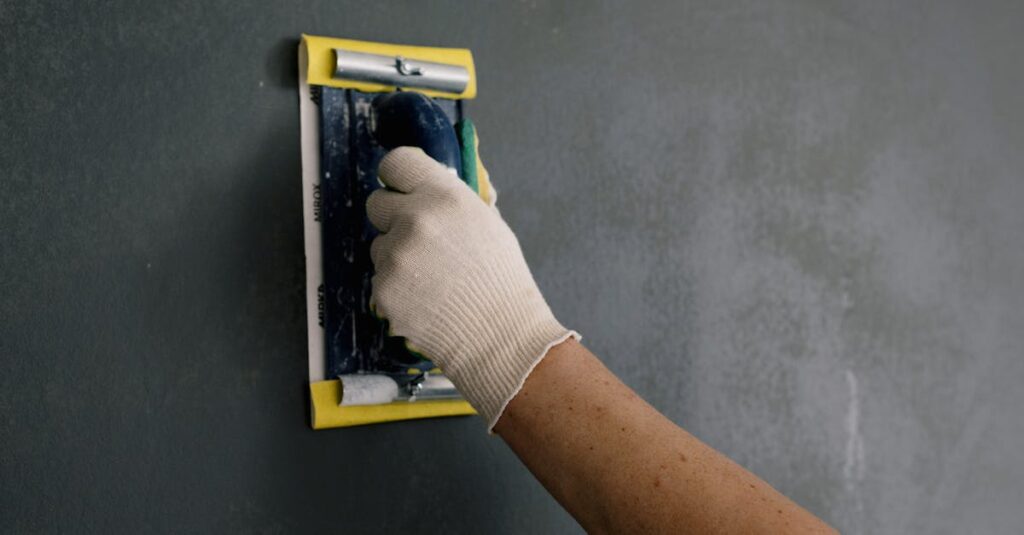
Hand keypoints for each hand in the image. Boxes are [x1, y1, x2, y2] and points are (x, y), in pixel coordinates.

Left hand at [367, 147, 576, 427]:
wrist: (500, 336)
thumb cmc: (501, 281)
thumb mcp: (488, 223)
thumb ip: (453, 200)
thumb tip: (428, 187)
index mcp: (445, 196)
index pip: (396, 163)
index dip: (398, 177)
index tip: (402, 188)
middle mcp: (416, 220)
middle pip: (376, 203)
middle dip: (393, 218)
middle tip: (419, 240)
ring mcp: (396, 256)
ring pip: (379, 246)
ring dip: (397, 258)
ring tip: (432, 279)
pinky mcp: (383, 289)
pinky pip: (380, 279)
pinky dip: (397, 289)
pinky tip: (425, 300)